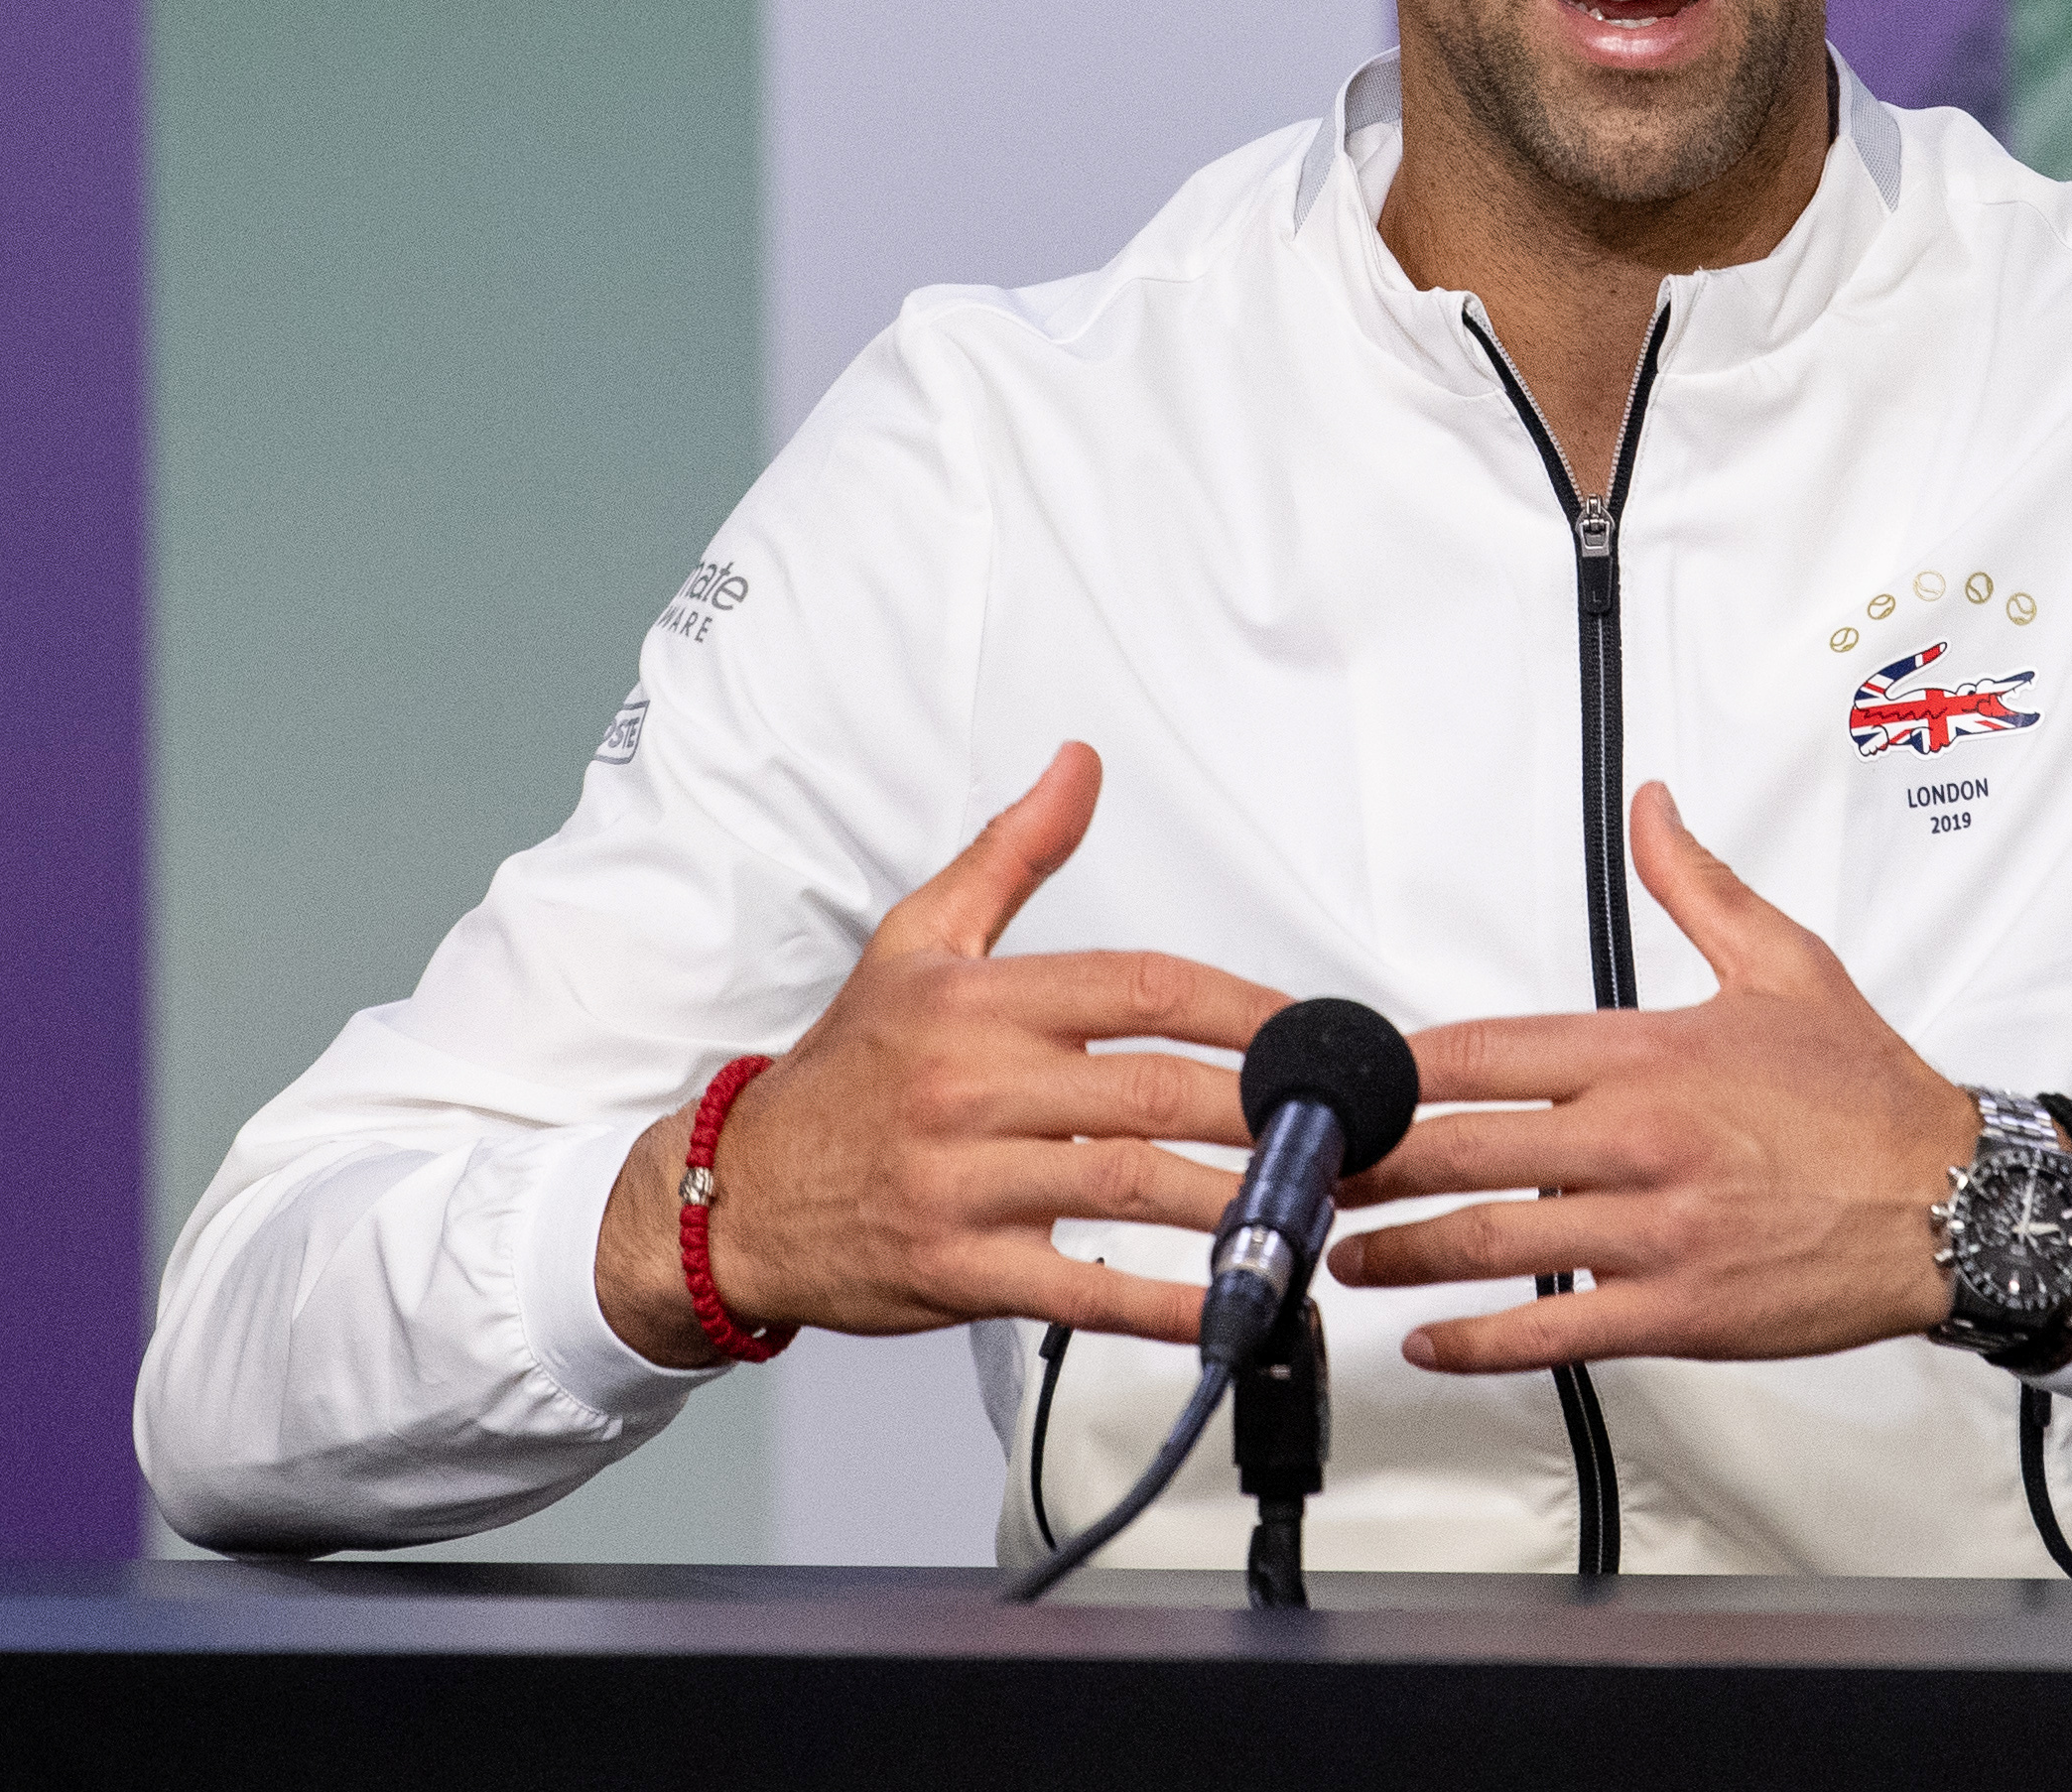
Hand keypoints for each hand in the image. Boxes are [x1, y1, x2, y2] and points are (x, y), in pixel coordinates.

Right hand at [593, 742, 1290, 1366]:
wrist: (733, 1193)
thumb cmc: (843, 1072)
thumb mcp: (915, 941)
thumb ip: (1010, 853)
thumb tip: (1079, 767)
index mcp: (978, 1002)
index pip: (1141, 988)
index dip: (1246, 1010)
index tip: (1313, 1034)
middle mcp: (972, 1086)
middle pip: (1153, 1091)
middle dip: (1264, 1111)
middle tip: (1338, 1128)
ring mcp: (963, 1182)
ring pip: (1128, 1187)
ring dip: (1235, 1204)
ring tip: (1308, 1208)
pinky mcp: (958, 1269)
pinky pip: (1078, 1290)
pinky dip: (1161, 1303)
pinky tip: (1226, 1302)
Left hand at [1327, 781, 2033, 1370]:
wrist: (1960, 1202)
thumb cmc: (1870, 1095)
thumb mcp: (1784, 962)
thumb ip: (1696, 885)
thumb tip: (1653, 809)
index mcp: (1649, 1053)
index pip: (1482, 1051)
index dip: (1392, 1069)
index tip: (1339, 1077)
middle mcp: (1640, 1141)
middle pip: (1460, 1147)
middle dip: (1365, 1160)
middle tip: (1301, 1170)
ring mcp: (1654, 1234)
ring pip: (1489, 1243)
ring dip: (1399, 1250)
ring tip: (1341, 1252)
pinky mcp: (1679, 1313)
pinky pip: (1553, 1331)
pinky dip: (1477, 1339)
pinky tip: (1428, 1339)